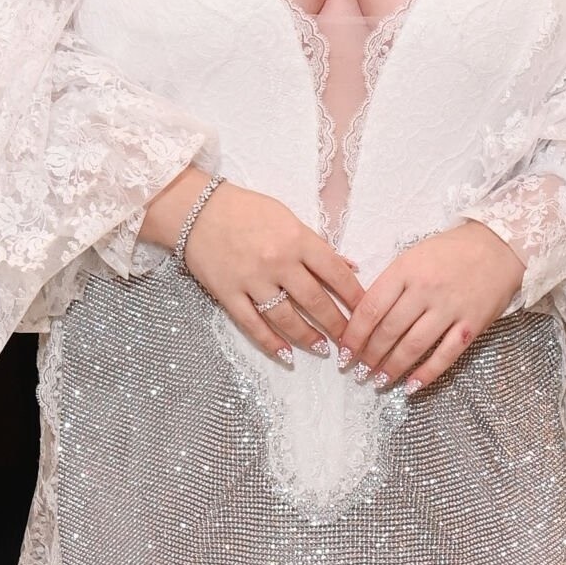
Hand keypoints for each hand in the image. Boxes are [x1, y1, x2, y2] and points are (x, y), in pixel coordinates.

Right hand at [176, 182, 363, 363]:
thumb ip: (317, 245)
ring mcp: (252, 280)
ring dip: (308, 337)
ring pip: (287, 318)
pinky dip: (271, 343)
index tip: (367, 313)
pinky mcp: (228, 294)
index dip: (354, 297)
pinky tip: (287, 354)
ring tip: (323, 349)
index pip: (335, 273)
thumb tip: (349, 267)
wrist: (198, 209)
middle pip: (315, 301)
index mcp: (297, 239)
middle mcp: (278, 262)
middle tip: (350, 341)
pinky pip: (253, 325)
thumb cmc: (248, 210)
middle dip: (337, 325)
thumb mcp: (289, 218)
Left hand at [341, 221, 524, 394]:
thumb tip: (364, 317)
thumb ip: (391, 283)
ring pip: (413, 346)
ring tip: (378, 381)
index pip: (371, 308)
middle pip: (389, 331)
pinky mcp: (472, 325)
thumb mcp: (413, 256)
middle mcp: (426, 290)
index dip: (354, 334)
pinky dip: (426, 374)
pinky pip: (446, 355)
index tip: (344, 352)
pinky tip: (411, 386)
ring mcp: (450, 309)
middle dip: (369, 355)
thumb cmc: (450, 251)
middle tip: (358, 370)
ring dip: (392, 368)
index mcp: (406, 270)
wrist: (497, 246)